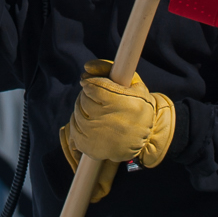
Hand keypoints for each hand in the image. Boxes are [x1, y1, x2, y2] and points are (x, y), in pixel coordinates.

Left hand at [59, 59, 175, 201]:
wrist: (143, 140)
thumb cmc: (138, 107)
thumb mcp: (133, 85)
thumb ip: (109, 69)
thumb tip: (86, 67)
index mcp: (126, 104)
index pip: (95, 88)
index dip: (91, 83)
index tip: (90, 82)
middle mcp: (112, 122)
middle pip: (85, 100)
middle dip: (88, 95)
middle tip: (96, 97)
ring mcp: (99, 137)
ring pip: (78, 113)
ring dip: (83, 108)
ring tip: (96, 110)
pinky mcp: (90, 148)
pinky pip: (74, 128)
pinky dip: (78, 122)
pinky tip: (90, 122)